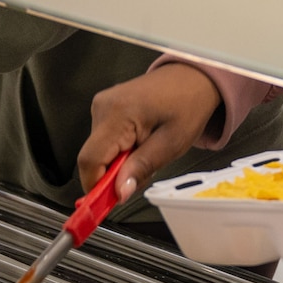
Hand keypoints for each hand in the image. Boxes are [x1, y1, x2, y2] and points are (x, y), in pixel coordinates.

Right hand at [78, 63, 224, 202]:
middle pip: (92, 157)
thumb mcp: (171, 143)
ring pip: (97, 151)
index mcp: (119, 113)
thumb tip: (120, 192)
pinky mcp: (105, 108)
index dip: (94, 187)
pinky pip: (103, 140)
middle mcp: (103, 107)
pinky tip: (140, 143)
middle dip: (112, 176)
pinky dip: (119, 151)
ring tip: (146, 152)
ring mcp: (102, 105)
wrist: (192, 77)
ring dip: (118, 164)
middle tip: (141, 175)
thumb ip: (142, 167)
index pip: (90, 159)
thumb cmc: (188, 103)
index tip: (104, 205)